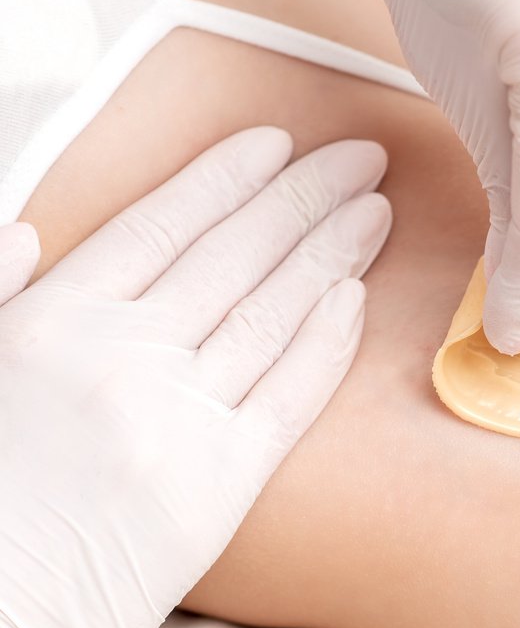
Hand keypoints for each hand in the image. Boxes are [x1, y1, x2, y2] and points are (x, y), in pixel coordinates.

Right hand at [0, 129, 391, 627]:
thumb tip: (26, 228)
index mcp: (52, 320)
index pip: (160, 223)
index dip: (225, 177)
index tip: (275, 141)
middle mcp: (123, 356)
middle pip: (234, 254)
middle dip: (303, 195)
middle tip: (362, 156)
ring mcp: (177, 418)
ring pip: (272, 311)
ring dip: (331, 252)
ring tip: (376, 209)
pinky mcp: (220, 485)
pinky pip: (288, 395)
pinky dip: (325, 342)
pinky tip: (357, 298)